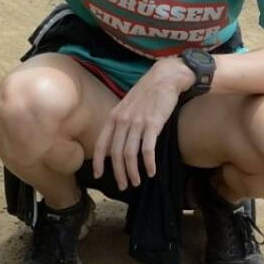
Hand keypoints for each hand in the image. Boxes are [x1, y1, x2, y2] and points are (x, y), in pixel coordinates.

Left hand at [91, 59, 193, 190]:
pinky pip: (147, 149)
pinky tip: (152, 172)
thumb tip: (118, 142)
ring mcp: (137, 122)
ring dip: (133, 172)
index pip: (101, 144)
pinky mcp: (153, 124)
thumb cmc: (147, 93)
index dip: (99, 162)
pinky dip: (149, 164)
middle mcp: (122, 120)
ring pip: (130, 154)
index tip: (99, 176)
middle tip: (124, 185)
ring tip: (137, 182)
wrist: (165, 78)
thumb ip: (121, 122)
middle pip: (116, 154)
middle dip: (119, 173)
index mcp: (114, 116)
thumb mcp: (127, 106)